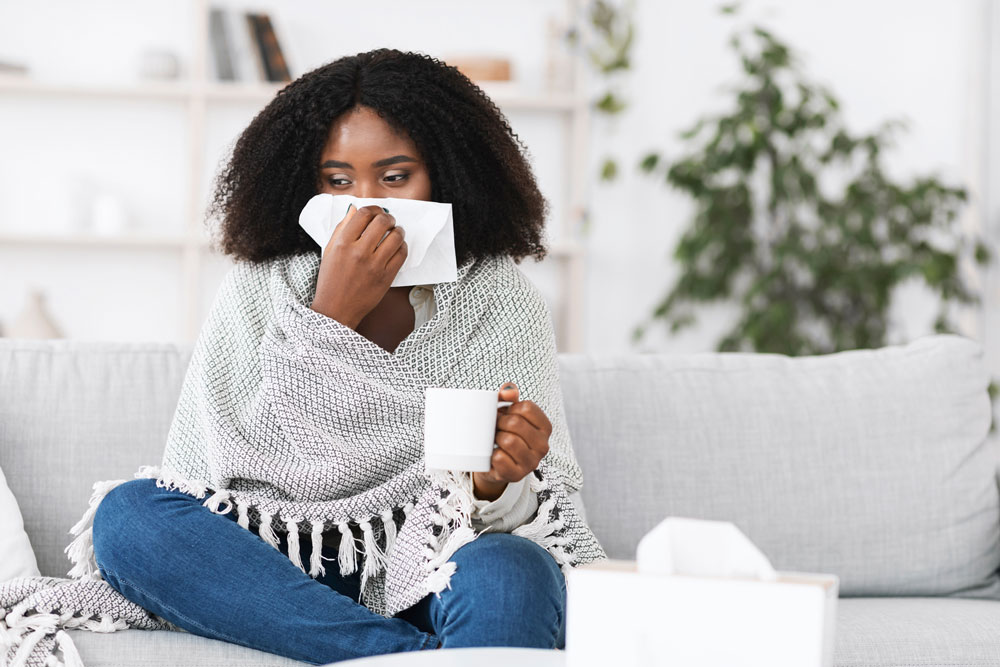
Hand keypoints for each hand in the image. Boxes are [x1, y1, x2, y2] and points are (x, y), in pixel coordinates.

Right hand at [309, 204, 406, 328]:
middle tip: (388, 220)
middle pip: (382, 222)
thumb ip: (342, 228)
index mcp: (342, 244)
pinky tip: (398, 246)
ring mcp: (374, 265)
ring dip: (398, 230)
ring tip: (395, 232)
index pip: (363, 214)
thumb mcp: (329, 251)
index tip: (376, 211)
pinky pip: (402, 254)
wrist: (336, 309)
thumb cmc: (331, 280)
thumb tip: (355, 209)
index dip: (373, 208)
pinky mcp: (386, 277)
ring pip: (396, 236)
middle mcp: (359, 252)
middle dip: (388, 217)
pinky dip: (402, 246)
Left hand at [472, 383, 552, 501]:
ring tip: (496, 441)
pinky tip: (494, 455)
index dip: (510, 408)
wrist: (493, 462)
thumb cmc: (504, 432)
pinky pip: (500, 458)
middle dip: (500, 422)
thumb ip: (508, 395)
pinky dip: (492, 455)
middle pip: (515, 423)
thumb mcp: (508, 411)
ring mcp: (532, 462)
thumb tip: (508, 390)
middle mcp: (543, 446)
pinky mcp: (517, 475)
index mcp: (545, 427)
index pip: (526, 408)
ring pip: (508, 440)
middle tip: (496, 428)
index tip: (505, 415)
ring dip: (496, 438)